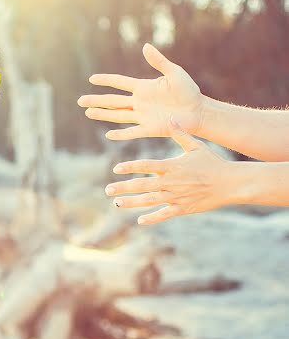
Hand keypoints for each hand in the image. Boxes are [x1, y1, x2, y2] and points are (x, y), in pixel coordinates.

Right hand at [78, 43, 203, 140]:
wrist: (199, 111)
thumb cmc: (189, 91)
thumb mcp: (174, 73)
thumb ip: (159, 61)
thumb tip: (146, 47)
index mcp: (143, 88)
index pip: (119, 83)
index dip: (106, 80)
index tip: (92, 79)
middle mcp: (139, 102)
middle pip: (113, 101)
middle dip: (96, 100)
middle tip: (80, 101)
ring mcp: (143, 116)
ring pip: (118, 115)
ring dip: (102, 114)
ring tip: (88, 113)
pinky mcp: (150, 128)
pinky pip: (132, 132)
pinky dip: (120, 134)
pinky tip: (108, 135)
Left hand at [105, 119, 231, 224]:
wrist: (231, 183)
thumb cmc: (213, 162)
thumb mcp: (195, 145)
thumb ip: (180, 133)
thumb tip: (170, 118)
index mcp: (171, 166)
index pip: (146, 166)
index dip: (130, 167)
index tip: (116, 169)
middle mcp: (171, 182)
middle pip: (142, 185)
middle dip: (123, 187)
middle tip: (108, 190)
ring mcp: (176, 197)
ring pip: (150, 201)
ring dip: (132, 203)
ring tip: (116, 204)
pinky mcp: (183, 208)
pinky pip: (165, 214)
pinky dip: (153, 218)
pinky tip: (140, 220)